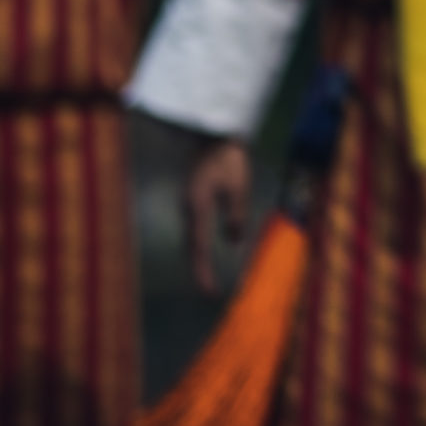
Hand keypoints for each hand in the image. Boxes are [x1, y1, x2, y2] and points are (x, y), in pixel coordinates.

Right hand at [184, 138, 252, 295]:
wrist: (213, 132)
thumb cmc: (229, 157)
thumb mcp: (239, 186)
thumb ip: (236, 215)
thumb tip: (233, 242)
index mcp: (197, 207)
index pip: (200, 246)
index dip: (204, 271)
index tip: (210, 292)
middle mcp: (187, 208)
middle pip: (192, 246)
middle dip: (199, 269)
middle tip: (209, 292)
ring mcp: (187, 203)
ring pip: (192, 237)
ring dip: (198, 258)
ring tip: (207, 278)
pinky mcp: (191, 198)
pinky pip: (194, 227)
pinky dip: (199, 243)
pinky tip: (204, 251)